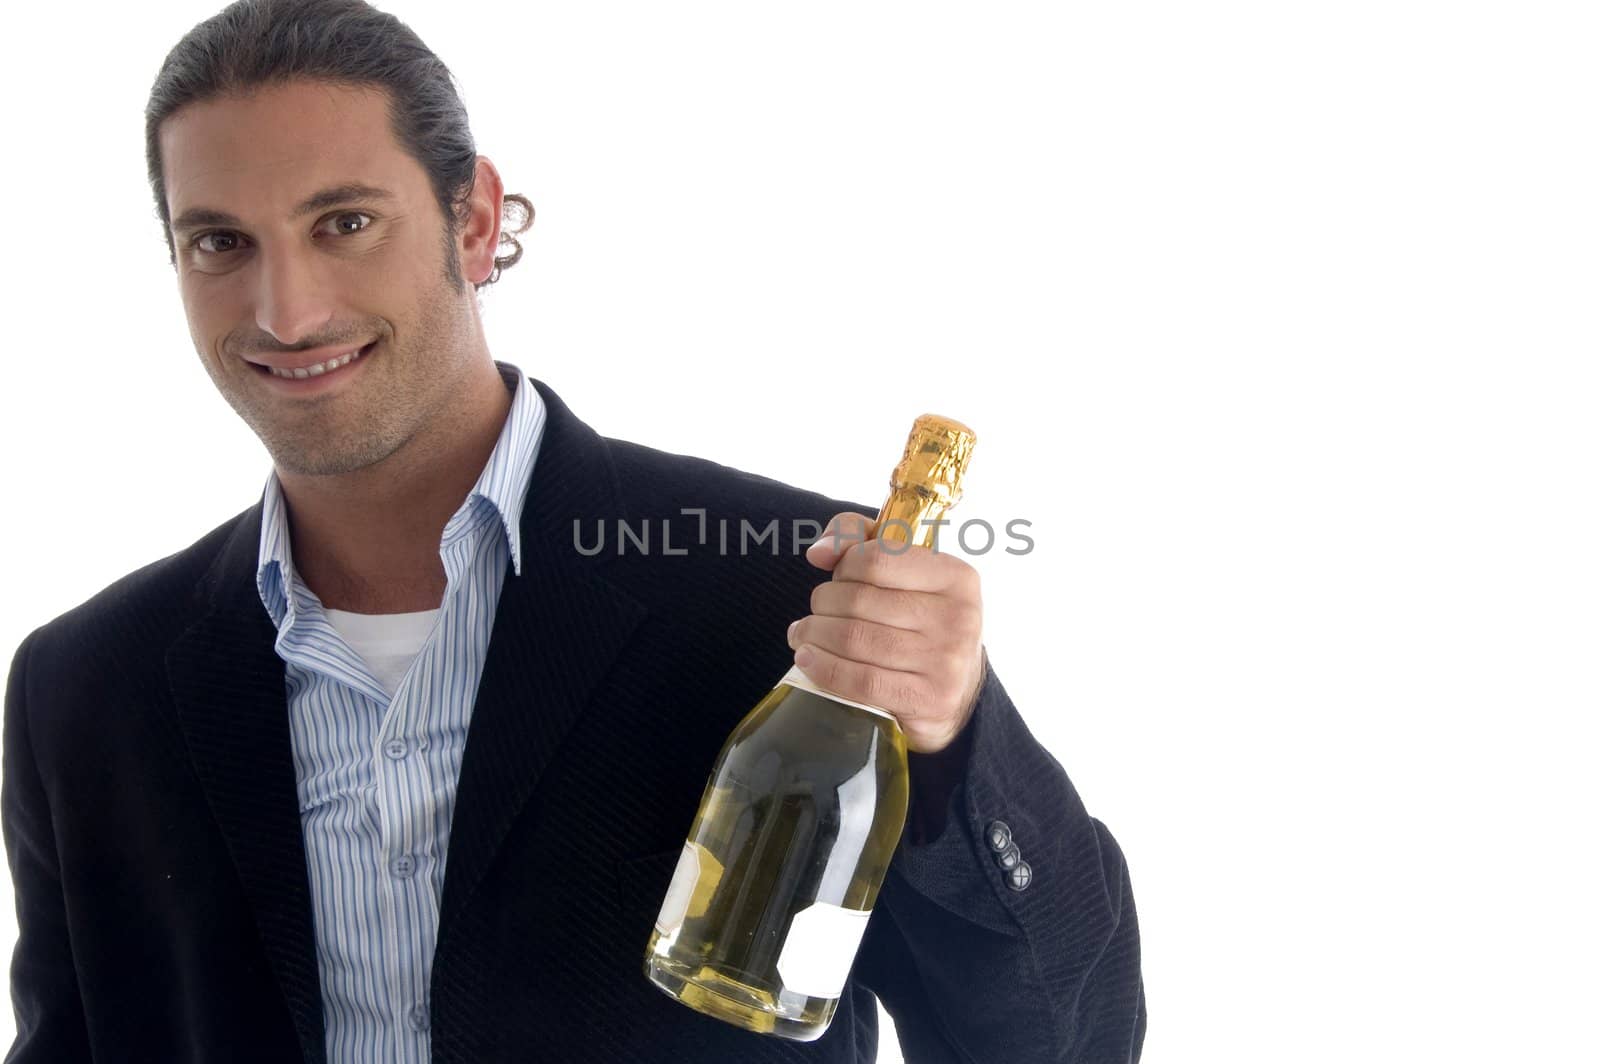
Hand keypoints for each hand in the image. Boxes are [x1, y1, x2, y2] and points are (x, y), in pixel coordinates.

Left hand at [787, 511, 985, 754]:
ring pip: (853, 639)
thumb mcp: (906, 571)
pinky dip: (823, 668)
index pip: (877, 558)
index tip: (839, 579)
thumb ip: (860, 540)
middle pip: (858, 600)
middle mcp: (957, 617)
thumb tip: (819, 552)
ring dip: (814, 635)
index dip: (844, 567)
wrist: (959, 689)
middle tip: (816, 611)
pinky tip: (808, 659)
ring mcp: (945, 661)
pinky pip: (860, 681)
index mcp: (955, 576)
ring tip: (803, 634)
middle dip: (822, 603)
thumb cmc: (922, 620)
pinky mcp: (929, 700)